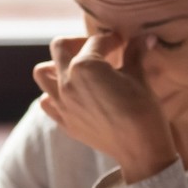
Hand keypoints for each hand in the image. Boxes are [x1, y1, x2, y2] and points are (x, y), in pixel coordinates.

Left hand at [33, 34, 177, 182]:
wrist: (140, 149)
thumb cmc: (142, 110)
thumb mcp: (139, 77)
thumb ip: (135, 53)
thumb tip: (145, 38)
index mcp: (85, 65)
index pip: (96, 41)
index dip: (112, 39)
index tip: (122, 42)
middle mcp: (67, 81)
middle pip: (60, 47)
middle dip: (78, 43)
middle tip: (97, 50)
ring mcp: (61, 103)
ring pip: (42, 73)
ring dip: (56, 66)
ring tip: (77, 70)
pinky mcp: (64, 121)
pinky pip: (46, 101)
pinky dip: (54, 94)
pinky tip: (73, 94)